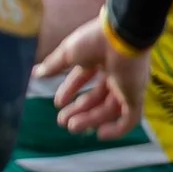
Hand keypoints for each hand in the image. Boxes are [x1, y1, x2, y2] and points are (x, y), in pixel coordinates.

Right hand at [35, 17, 148, 139]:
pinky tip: (101, 135)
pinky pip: (130, 118)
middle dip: (79, 110)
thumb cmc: (95, 40)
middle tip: (62, 122)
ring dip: (91, 120)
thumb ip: (54, 65)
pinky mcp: (136, 95)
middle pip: (97, 97)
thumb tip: (36, 74)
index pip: (84, 78)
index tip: (57, 103)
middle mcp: (115, 74)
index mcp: (99, 60)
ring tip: (72, 127)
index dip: (70, 90)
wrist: (121, 36)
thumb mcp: (68, 53)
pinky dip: (117, 130)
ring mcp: (127, 86)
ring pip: (110, 110)